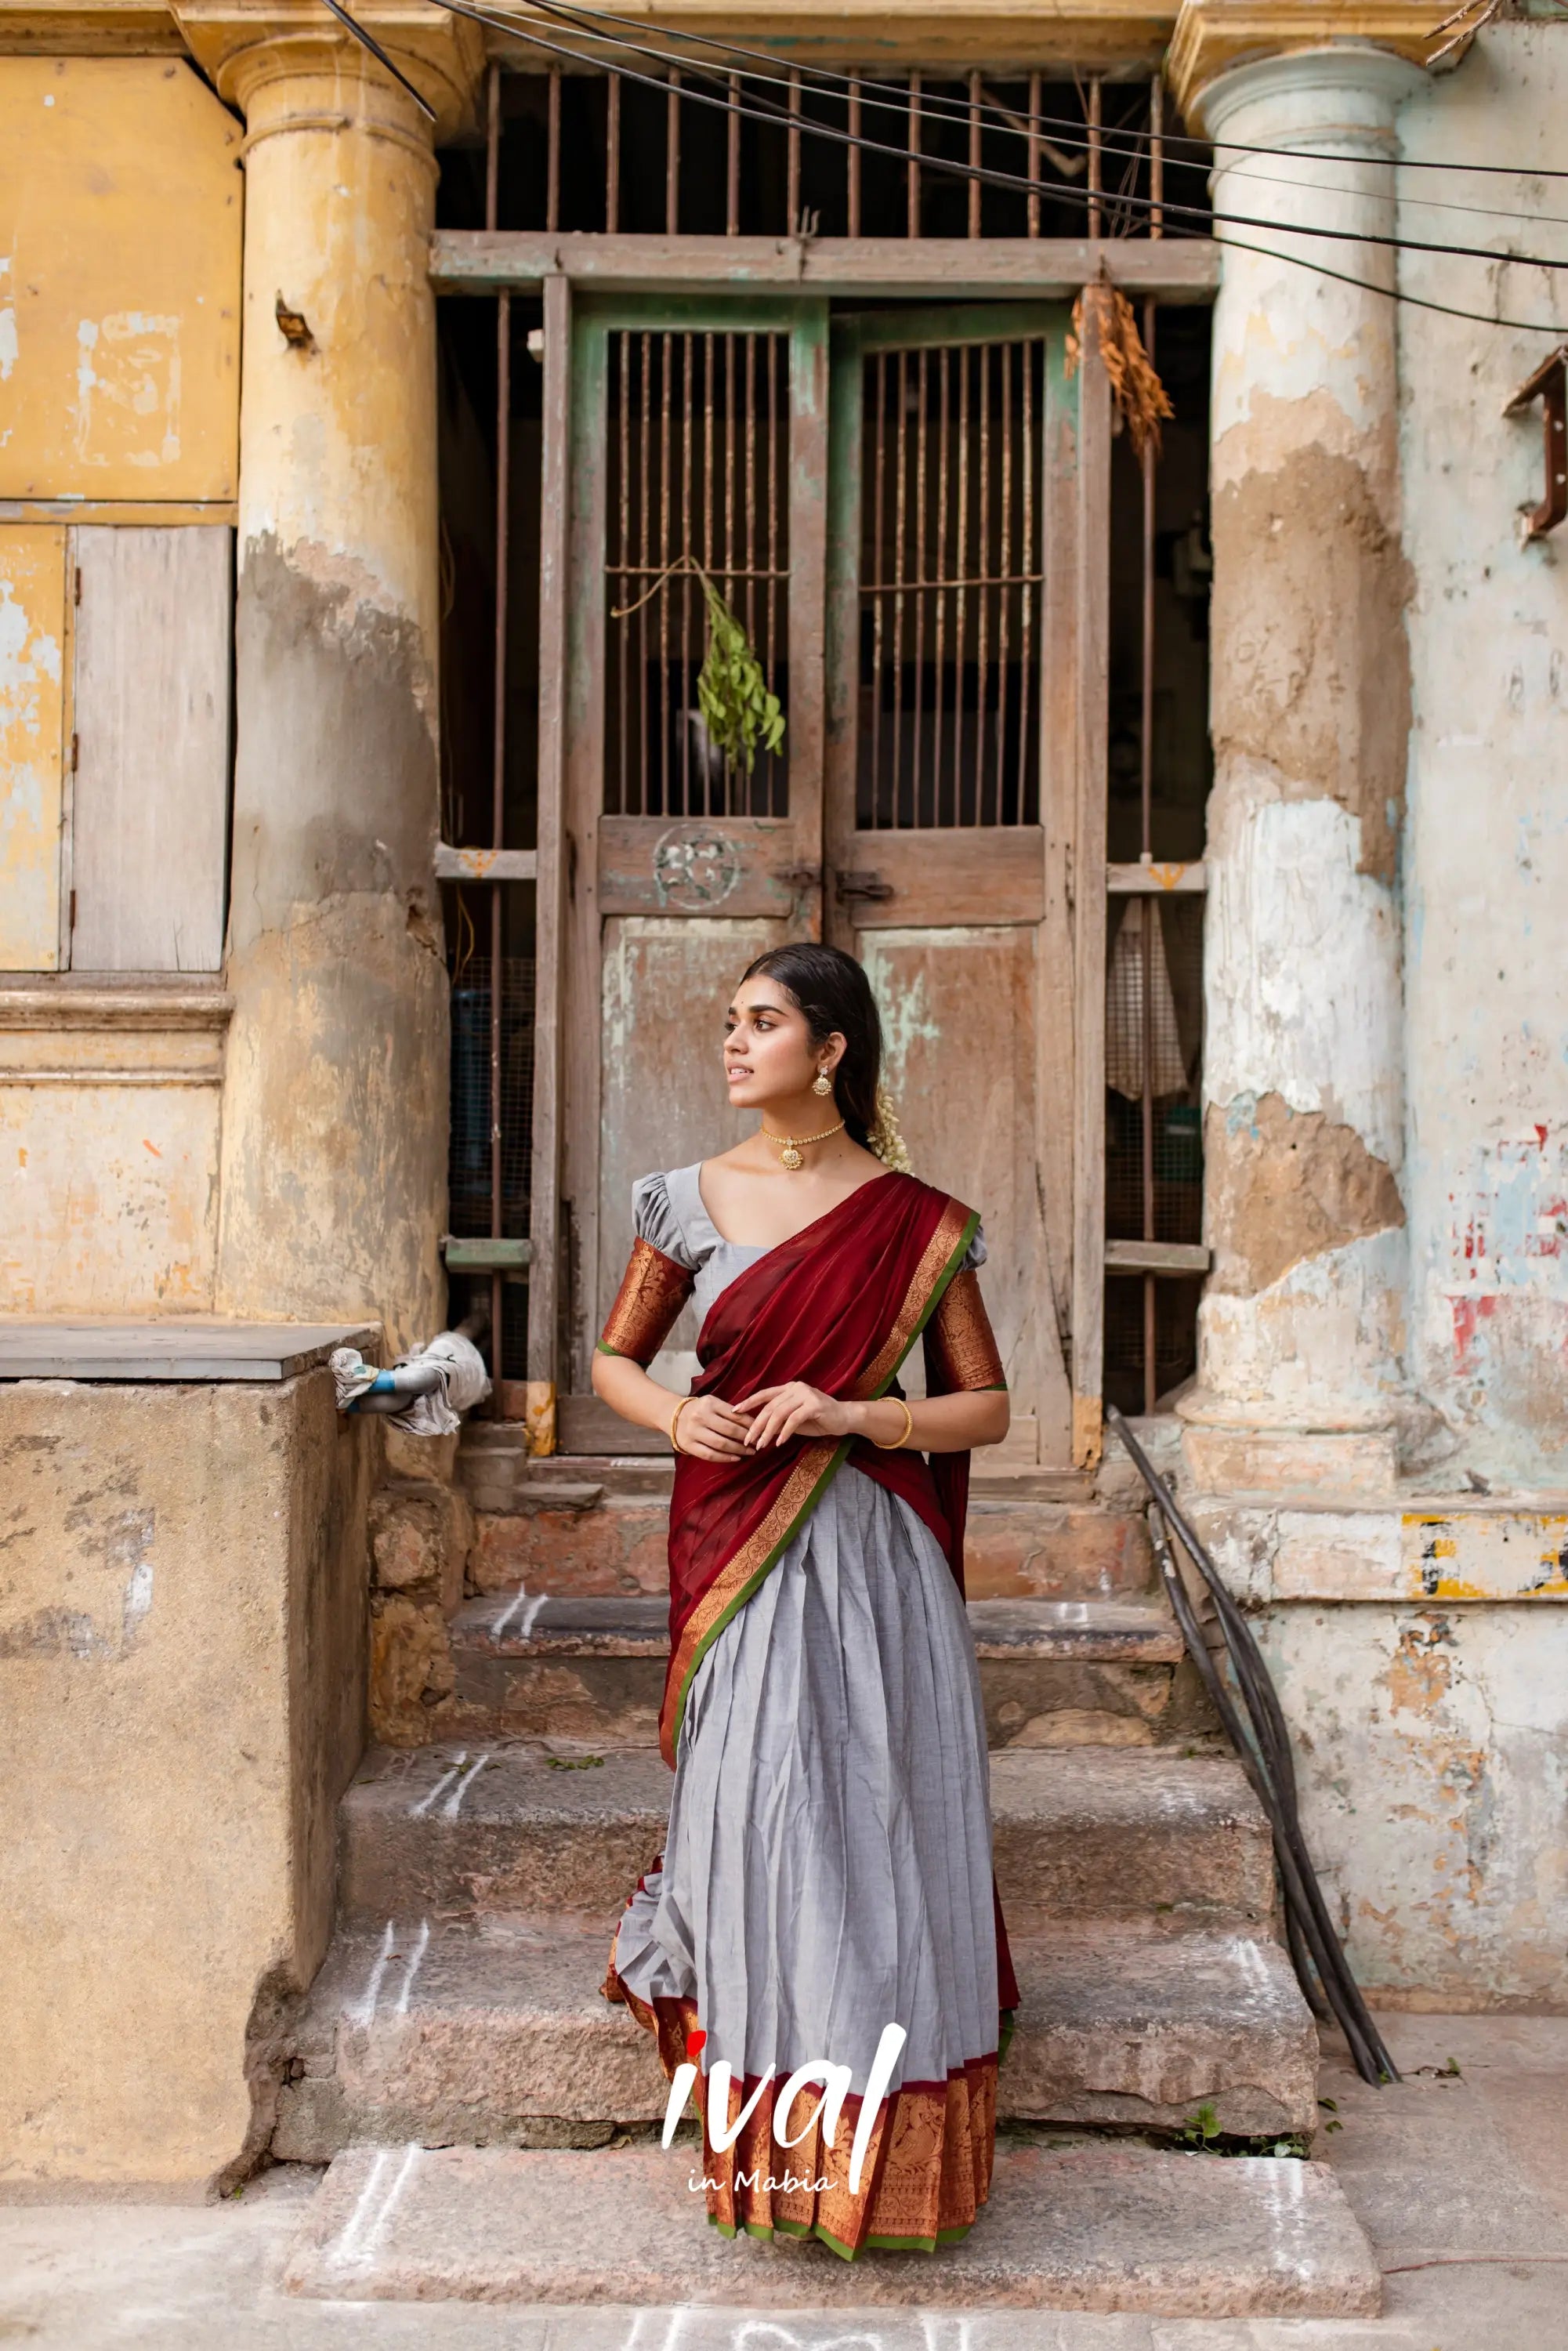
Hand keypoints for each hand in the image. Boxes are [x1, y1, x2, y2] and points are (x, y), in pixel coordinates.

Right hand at [672, 1393, 754, 1462]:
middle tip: (758, 1443)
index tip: (761, 1430)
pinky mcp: (689, 1445)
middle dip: (746, 1438)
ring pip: (721, 1443)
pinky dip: (725, 1457)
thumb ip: (730, 1412)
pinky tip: (736, 1458)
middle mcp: (700, 1417)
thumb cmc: (699, 1409)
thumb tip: (754, 1423)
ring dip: (738, 1449)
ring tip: (749, 1452)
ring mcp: (693, 1432)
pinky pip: (710, 1454)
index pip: (735, 1415)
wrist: (673, 1414)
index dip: (750, 1425)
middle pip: (729, 1430)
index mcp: (709, 1403)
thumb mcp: (713, 1404)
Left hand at [735, 1381, 853, 1449]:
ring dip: (768, 1431)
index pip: (764, 1394)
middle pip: (769, 1407)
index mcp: (788, 1388)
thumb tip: (757, 1430)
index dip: (748, 1402)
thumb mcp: (794, 1420)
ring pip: (779, 1413)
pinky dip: (785, 1432)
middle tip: (748, 1440)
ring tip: (762, 1445)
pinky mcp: (815, 1404)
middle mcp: (795, 1388)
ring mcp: (806, 1394)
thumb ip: (779, 1420)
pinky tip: (779, 1442)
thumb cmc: (818, 1419)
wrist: (845, 1418)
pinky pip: (794, 1419)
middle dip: (756, 1425)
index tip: (734, 1412)